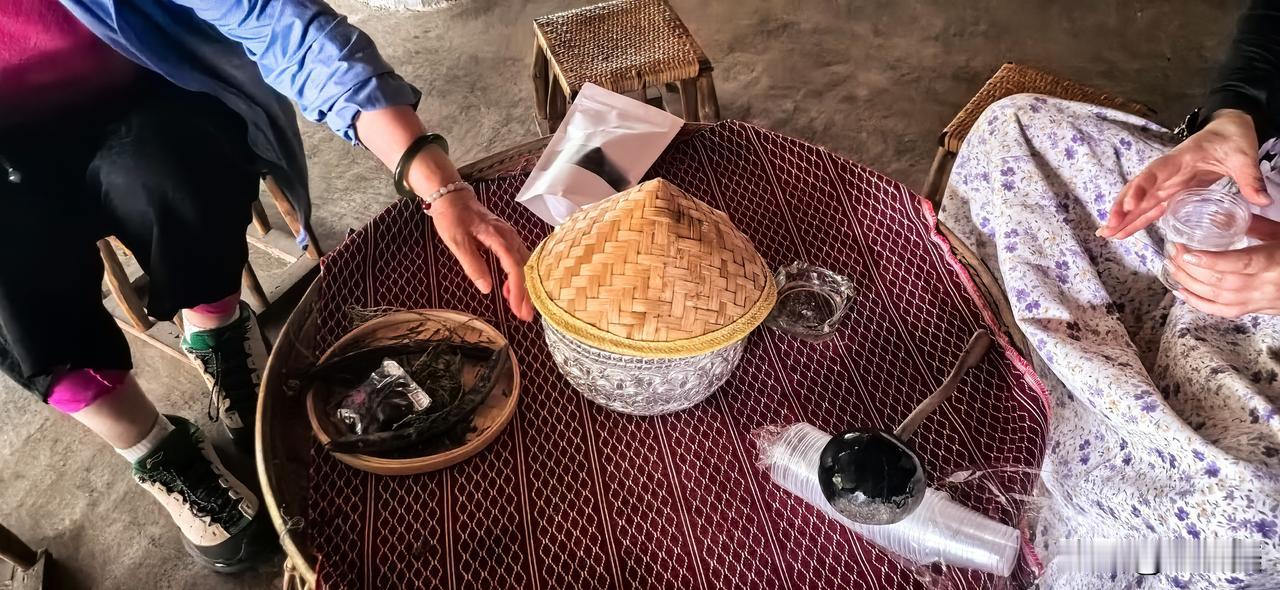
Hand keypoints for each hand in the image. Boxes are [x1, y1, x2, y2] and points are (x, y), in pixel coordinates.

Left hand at [428, 189, 534, 320]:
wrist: (451, 196)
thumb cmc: (452, 217)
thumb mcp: (457, 242)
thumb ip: (473, 265)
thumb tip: (487, 288)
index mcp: (499, 238)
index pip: (515, 267)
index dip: (519, 289)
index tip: (518, 309)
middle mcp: (510, 237)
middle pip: (525, 268)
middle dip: (527, 293)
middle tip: (525, 316)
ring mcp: (510, 237)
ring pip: (524, 265)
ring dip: (523, 286)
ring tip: (519, 308)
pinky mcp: (506, 239)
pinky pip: (517, 260)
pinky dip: (516, 276)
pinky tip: (509, 289)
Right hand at [1098, 109, 1269, 239]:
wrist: (1228, 129)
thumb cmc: (1232, 138)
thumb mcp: (1243, 155)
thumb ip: (1250, 177)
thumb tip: (1264, 200)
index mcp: (1181, 159)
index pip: (1155, 174)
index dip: (1140, 189)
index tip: (1129, 206)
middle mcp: (1168, 172)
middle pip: (1139, 190)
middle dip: (1122, 210)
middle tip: (1108, 228)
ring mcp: (1168, 183)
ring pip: (1141, 201)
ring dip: (1124, 218)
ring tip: (1106, 234)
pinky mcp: (1172, 191)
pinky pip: (1151, 207)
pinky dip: (1137, 219)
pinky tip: (1124, 231)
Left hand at [1166, 215, 1279, 316]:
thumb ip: (1255, 225)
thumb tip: (1223, 214)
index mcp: (1274, 261)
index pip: (1241, 263)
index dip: (1213, 260)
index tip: (1189, 252)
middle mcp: (1266, 285)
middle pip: (1222, 281)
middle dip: (1190, 267)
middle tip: (1173, 250)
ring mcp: (1260, 300)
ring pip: (1218, 297)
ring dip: (1189, 283)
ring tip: (1171, 266)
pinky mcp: (1256, 309)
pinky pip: (1223, 311)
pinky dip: (1199, 303)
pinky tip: (1181, 291)